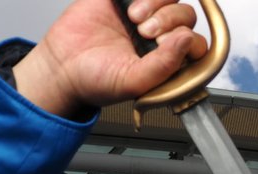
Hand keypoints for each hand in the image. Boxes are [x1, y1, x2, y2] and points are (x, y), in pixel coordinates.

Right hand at [13, 0, 207, 117]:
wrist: (62, 66)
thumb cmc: (97, 81)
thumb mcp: (135, 82)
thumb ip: (164, 65)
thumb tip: (187, 40)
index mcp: (168, 61)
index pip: (195, 43)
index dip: (185, 39)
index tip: (163, 43)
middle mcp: (160, 37)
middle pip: (185, 15)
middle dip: (169, 20)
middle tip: (144, 32)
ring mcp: (144, 14)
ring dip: (156, 3)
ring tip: (133, 18)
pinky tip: (128, 6)